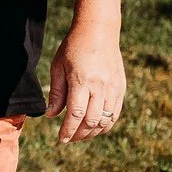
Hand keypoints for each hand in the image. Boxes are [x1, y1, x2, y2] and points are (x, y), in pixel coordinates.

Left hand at [47, 24, 125, 144]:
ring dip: (92, 133)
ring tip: (81, 135)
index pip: (76, 114)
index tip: (61, 139)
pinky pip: (115, 114)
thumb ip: (57, 93)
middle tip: (69, 139)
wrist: (99, 32)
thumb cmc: (73, 48)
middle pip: (91, 121)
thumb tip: (51, 115)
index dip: (68, 130)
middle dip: (79, 135)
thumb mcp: (58, 67)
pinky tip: (95, 128)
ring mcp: (113, 88)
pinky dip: (106, 125)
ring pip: (105, 121)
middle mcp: (100, 87)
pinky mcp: (120, 88)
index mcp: (82, 81)